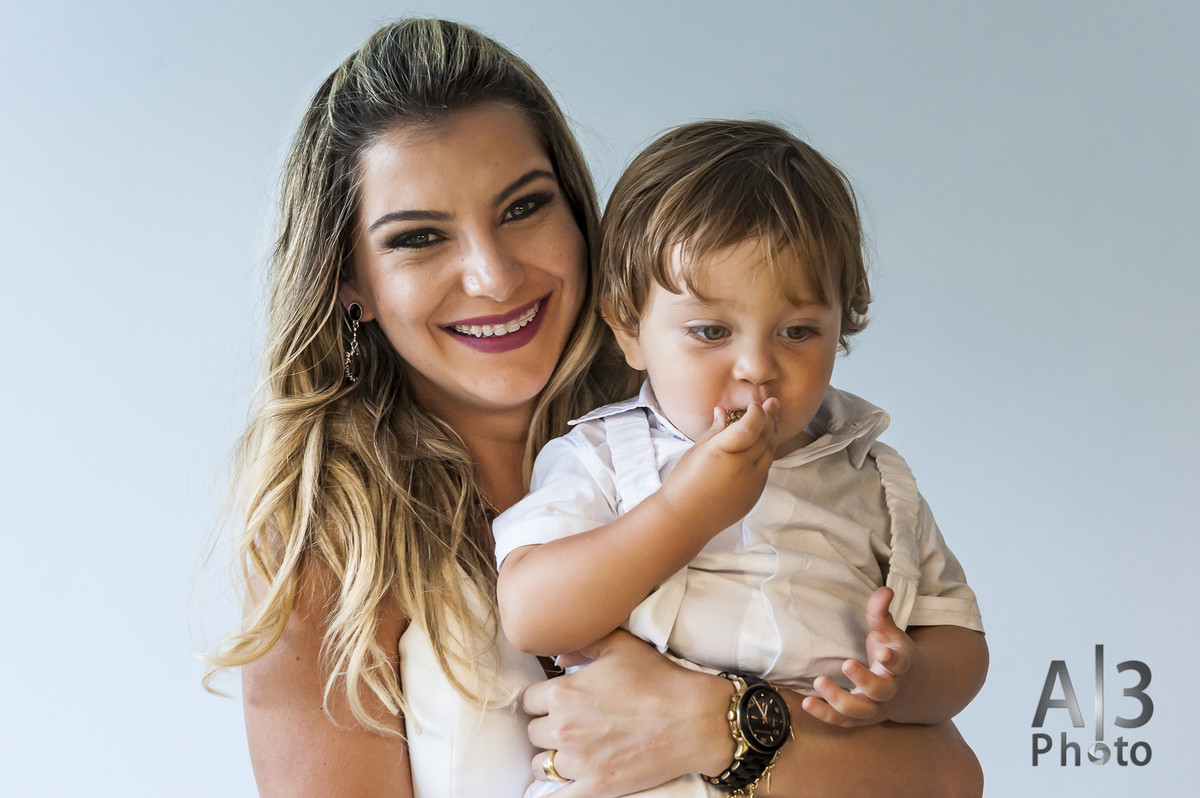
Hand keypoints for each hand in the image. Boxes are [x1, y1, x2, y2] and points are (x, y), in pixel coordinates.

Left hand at [522, 630, 732, 797]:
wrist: (693, 719)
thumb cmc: (659, 680)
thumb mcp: (620, 646)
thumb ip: (583, 644)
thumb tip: (559, 657)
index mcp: (564, 693)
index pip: (528, 700)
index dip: (542, 699)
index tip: (555, 701)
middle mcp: (564, 728)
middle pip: (534, 732)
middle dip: (548, 726)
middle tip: (570, 724)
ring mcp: (579, 761)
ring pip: (542, 764)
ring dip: (552, 757)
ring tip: (571, 751)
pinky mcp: (596, 787)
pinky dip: (556, 792)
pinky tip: (562, 786)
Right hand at [657, 399, 778, 537]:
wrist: (687, 519)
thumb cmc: (684, 483)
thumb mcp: (695, 452)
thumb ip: (714, 431)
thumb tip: (722, 411)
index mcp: (722, 452)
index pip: (750, 426)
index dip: (757, 412)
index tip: (755, 403)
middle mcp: (741, 466)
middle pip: (765, 437)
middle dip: (770, 417)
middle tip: (773, 403)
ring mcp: (751, 482)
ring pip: (770, 452)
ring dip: (772, 434)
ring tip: (772, 420)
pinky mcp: (756, 493)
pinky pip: (766, 468)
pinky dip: (767, 453)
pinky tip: (764, 444)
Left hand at [801, 587, 924, 726]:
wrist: (911, 691)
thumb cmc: (894, 655)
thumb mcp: (891, 634)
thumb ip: (882, 614)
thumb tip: (884, 590)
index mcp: (901, 668)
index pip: (900, 665)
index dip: (892, 660)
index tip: (883, 651)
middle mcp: (890, 692)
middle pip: (880, 691)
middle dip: (864, 680)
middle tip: (846, 663)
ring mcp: (875, 708)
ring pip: (859, 711)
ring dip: (838, 699)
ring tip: (818, 681)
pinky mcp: (860, 718)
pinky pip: (842, 721)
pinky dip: (824, 715)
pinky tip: (806, 702)